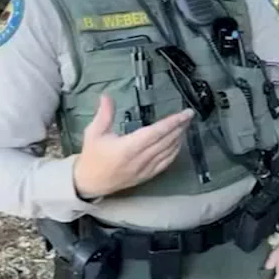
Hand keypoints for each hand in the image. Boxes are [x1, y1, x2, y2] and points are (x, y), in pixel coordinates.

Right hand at [72, 94, 194, 198]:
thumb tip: (106, 95)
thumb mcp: (94, 132)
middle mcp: (139, 159)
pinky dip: (174, 152)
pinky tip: (178, 144)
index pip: (156, 132)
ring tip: (185, 126)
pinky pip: (165, 163)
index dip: (172, 122)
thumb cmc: (92, 156)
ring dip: (179, 138)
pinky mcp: (147, 176)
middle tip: (189, 116)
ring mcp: (145, 169)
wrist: (89, 182)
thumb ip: (104, 113)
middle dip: (180, 127)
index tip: (185, 113)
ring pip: (168, 152)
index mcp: (128, 147)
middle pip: (166, 141)